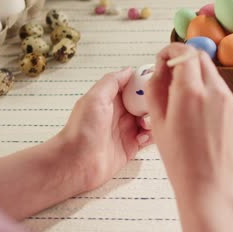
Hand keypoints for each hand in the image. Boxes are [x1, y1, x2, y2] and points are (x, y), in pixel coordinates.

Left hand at [60, 67, 151, 191]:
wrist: (77, 163)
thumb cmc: (81, 131)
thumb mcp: (95, 98)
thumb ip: (112, 82)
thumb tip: (128, 70)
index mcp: (110, 99)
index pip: (133, 86)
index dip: (145, 84)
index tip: (156, 83)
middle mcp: (120, 113)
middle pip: (144, 103)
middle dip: (151, 103)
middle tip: (151, 107)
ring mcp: (126, 130)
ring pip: (149, 120)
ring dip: (152, 120)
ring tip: (144, 125)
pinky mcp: (131, 147)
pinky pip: (149, 138)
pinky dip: (151, 136)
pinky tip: (142, 137)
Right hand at [146, 43, 232, 231]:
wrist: (211, 186)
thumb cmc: (181, 161)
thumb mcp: (158, 123)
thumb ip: (156, 89)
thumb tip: (159, 69)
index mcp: (191, 92)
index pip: (185, 52)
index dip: (171, 50)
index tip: (163, 58)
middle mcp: (214, 90)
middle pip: (200, 56)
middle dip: (183, 59)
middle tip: (168, 75)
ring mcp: (228, 99)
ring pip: (210, 70)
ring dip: (194, 73)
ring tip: (179, 96)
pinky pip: (218, 86)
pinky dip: (204, 86)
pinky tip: (194, 108)